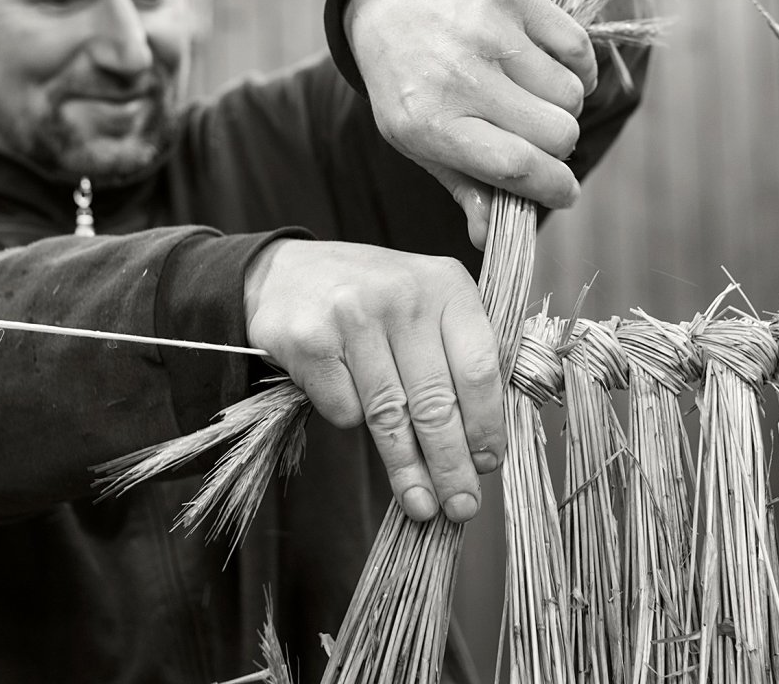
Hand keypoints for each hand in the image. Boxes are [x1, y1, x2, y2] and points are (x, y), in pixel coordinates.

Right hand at [243, 239, 504, 523]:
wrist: (289, 273)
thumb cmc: (375, 299)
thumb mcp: (428, 304)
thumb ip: (459, 355)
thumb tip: (484, 445)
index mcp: (446, 284)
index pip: (479, 368)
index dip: (487, 425)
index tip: (490, 464)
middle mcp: (402, 295)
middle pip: (436, 401)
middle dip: (452, 465)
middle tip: (463, 505)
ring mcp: (353, 316)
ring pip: (390, 416)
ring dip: (409, 471)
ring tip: (423, 506)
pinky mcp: (311, 342)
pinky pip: (345, 410)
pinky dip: (353, 423)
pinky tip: (354, 412)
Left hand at [347, 0, 597, 246]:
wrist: (392, 5)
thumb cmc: (413, 87)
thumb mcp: (419, 143)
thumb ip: (462, 188)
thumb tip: (491, 239)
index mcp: (432, 123)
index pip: (515, 166)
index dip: (552, 188)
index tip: (564, 192)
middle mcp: (459, 75)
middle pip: (556, 132)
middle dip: (557, 147)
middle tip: (538, 139)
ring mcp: (487, 30)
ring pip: (571, 94)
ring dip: (563, 106)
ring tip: (534, 99)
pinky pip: (578, 48)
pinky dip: (576, 68)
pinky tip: (549, 70)